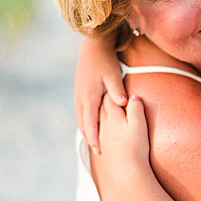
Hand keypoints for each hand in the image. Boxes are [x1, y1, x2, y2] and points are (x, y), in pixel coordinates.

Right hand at [74, 32, 126, 154]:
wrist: (92, 46)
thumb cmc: (105, 60)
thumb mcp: (113, 74)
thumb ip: (117, 89)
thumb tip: (122, 103)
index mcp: (88, 97)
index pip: (90, 124)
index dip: (94, 138)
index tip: (100, 151)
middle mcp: (80, 99)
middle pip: (83, 125)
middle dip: (90, 139)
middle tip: (100, 153)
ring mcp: (78, 96)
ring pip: (81, 120)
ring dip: (87, 132)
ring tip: (96, 144)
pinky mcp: (80, 93)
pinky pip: (82, 113)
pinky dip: (86, 123)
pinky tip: (93, 127)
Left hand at [98, 95, 152, 191]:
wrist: (127, 173)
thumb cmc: (136, 148)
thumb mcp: (139, 125)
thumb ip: (136, 108)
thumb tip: (133, 95)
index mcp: (112, 116)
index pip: (110, 98)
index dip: (112, 89)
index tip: (114, 81)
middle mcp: (104, 125)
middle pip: (101, 107)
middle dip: (104, 98)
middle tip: (107, 90)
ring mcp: (102, 137)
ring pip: (98, 119)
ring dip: (100, 112)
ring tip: (103, 107)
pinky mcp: (104, 147)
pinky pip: (98, 132)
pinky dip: (99, 126)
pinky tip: (102, 128)